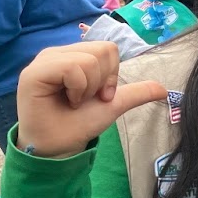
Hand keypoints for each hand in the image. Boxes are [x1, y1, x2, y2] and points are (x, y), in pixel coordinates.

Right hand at [16, 42, 166, 158]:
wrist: (58, 148)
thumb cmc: (78, 124)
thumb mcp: (113, 105)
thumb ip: (135, 93)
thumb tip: (164, 89)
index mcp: (73, 56)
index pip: (108, 49)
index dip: (112, 75)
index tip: (100, 96)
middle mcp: (57, 54)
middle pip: (102, 50)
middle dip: (102, 81)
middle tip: (84, 98)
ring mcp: (44, 61)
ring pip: (89, 59)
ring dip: (88, 88)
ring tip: (73, 100)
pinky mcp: (33, 72)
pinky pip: (71, 67)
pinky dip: (77, 88)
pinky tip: (66, 101)